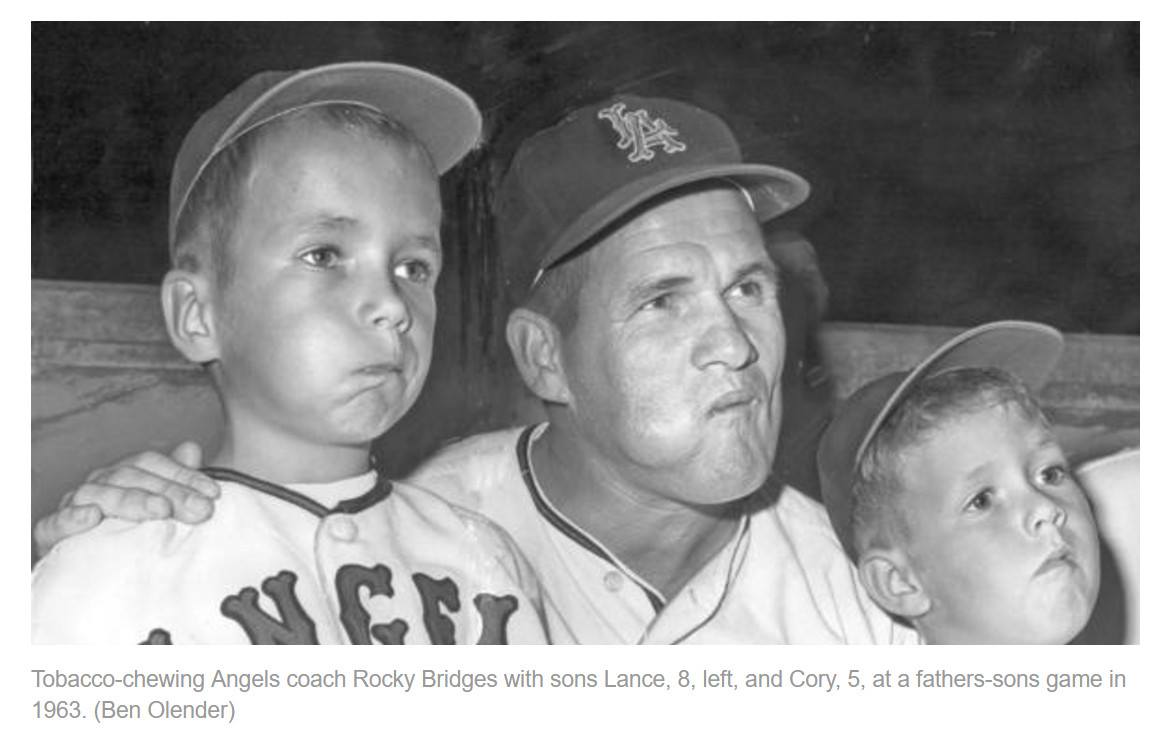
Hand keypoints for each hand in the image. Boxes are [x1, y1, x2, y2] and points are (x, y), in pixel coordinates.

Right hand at [33, 441, 219, 557]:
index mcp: (123, 474)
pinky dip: (71, 518)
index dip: (184, 475)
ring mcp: (73, 505)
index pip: (153, 464)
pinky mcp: (49, 533)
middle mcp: (99, 483)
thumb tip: (192, 449)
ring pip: (100, 494)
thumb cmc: (125, 532)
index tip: (214, 494)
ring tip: (161, 511)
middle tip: (199, 510)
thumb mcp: (155, 508)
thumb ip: (173, 481)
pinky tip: (91, 517)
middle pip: (133, 477)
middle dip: (171, 492)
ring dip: (131, 501)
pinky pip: (55, 522)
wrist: (82, 570)